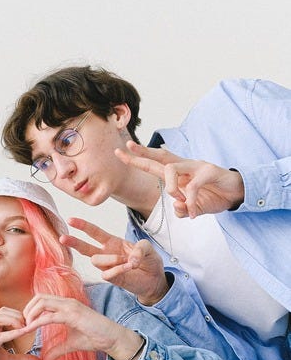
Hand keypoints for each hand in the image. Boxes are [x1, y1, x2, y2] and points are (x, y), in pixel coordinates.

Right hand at [0, 307, 44, 359]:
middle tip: (30, 325)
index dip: (18, 315)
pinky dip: (12, 333)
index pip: (3, 312)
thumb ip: (23, 359)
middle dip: (18, 315)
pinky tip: (23, 333)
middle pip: (1, 311)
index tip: (30, 324)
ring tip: (26, 328)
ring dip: (14, 321)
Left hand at [23, 294, 136, 359]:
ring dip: (30, 314)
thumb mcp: (71, 344)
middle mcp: (67, 302)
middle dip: (27, 309)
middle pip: (39, 297)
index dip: (31, 310)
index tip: (24, 324)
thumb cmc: (95, 338)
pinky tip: (30, 329)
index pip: (43, 300)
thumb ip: (57, 350)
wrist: (112, 339)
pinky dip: (37, 322)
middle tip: (22, 325)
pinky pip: (50, 316)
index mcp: (66, 305)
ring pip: (42, 302)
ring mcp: (70, 306)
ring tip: (25, 327)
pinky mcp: (73, 315)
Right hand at [61, 218, 168, 304]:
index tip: (70, 220)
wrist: (154, 280)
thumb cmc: (148, 261)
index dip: (83, 226)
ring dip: (110, 258)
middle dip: (74, 242)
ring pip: (96, 260)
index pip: (94, 232)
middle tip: (63, 238)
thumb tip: (130, 260)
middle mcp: (106, 253)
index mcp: (112, 241)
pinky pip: (106, 274)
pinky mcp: (111, 279)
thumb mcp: (148, 248)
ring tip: (125, 260)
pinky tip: (128, 268)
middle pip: (85, 247)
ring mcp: (107, 267)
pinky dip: (117, 269)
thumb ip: (140, 248)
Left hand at [115, 141, 244, 217]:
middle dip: (141, 153)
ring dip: (170, 188)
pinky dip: (191, 202)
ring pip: (171, 169)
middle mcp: (185, 166)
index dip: (139, 158)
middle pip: (159, 157)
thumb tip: (176, 206)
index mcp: (179, 174)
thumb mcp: (194, 209)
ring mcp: (197, 166)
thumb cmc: (213, 196)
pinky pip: (193, 187)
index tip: (121, 152)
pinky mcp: (209, 171)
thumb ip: (182, 210)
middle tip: (126, 147)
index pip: (155, 163)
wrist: (237, 193)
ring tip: (179, 200)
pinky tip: (194, 212)